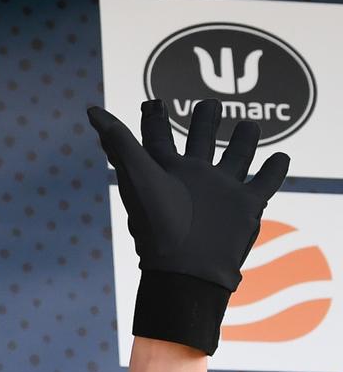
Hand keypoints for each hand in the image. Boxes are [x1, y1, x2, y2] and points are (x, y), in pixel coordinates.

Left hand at [87, 98, 290, 352]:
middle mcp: (193, 177)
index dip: (153, 119)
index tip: (153, 102)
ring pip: (236, 157)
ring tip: (249, 124)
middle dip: (205, 122)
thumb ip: (118, 141)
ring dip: (244, 141)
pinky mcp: (246, 205)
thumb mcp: (137, 174)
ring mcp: (221, 190)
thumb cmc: (157, 223)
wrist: (186, 270)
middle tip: (209, 104)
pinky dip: (275, 169)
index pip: (157, 138)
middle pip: (200, 142)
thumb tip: (90, 109)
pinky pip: (265, 182)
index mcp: (164, 170)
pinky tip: (281, 157)